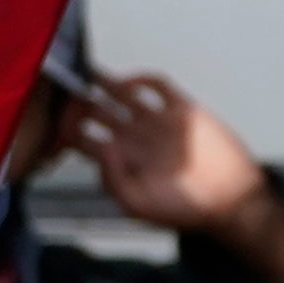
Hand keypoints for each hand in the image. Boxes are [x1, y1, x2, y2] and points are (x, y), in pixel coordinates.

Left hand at [61, 73, 283, 282]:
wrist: (228, 201)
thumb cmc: (182, 210)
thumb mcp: (136, 204)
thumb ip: (111, 178)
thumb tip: (101, 145)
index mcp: (118, 160)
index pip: (82, 137)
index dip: (67, 127)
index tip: (55, 117)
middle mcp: (133, 138)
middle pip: (96, 111)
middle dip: (79, 99)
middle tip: (66, 87)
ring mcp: (155, 122)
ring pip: (121, 94)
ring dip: (104, 82)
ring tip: (88, 72)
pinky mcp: (181, 110)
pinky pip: (157, 86)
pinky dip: (143, 79)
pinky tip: (130, 83)